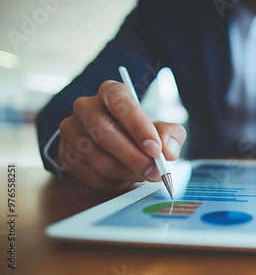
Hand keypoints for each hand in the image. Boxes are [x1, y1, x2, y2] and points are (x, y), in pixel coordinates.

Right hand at [58, 80, 186, 188]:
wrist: (110, 143)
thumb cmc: (137, 132)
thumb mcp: (159, 128)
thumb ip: (171, 135)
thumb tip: (168, 150)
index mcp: (110, 92)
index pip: (121, 104)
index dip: (139, 127)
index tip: (155, 149)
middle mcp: (86, 107)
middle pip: (105, 134)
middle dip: (134, 158)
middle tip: (156, 172)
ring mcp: (71, 130)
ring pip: (99, 160)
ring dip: (127, 173)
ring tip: (144, 174)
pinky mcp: (65, 154)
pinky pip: (92, 176)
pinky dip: (115, 182)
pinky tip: (126, 176)